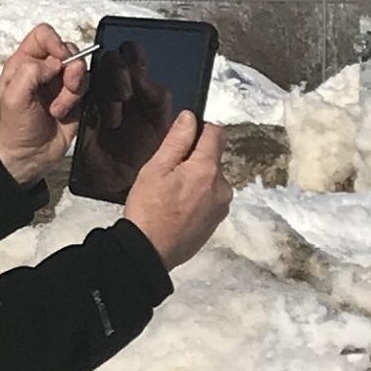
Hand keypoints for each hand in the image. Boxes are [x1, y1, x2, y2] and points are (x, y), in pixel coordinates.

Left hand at [0, 23, 86, 184]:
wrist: (28, 156)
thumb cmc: (15, 128)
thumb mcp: (13, 97)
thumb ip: (31, 71)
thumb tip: (56, 62)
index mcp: (24, 62)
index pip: (43, 35)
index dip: (55, 41)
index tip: (60, 58)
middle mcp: (44, 69)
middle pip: (68, 50)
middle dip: (70, 69)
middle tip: (63, 86)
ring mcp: (60, 83)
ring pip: (80, 69)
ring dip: (73, 89)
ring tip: (58, 108)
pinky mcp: (75, 98)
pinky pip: (87, 87)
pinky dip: (77, 100)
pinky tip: (63, 113)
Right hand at [124, 109, 230, 269]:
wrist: (149, 252)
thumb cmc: (148, 211)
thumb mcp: (156, 168)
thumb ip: (177, 140)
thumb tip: (190, 118)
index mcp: (207, 169)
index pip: (216, 133)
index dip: (199, 130)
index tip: (183, 139)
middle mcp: (222, 186)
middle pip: (213, 158)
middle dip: (194, 160)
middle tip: (168, 175)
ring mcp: (221, 206)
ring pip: (211, 179)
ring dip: (196, 181)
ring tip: (171, 195)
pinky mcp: (216, 221)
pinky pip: (210, 199)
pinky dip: (197, 199)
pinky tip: (177, 208)